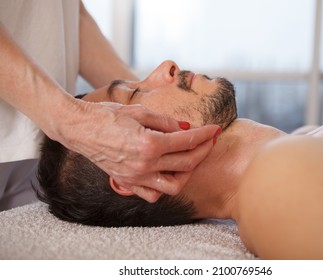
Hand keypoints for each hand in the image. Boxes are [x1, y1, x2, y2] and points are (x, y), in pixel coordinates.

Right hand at [61, 101, 220, 202]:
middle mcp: (145, 165)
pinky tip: (169, 173)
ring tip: (191, 158)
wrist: (80, 128)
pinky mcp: (128, 182)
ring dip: (188, 172)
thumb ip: (167, 122)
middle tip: (209, 140)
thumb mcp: (140, 111)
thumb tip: (187, 128)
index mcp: (149, 144)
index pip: (187, 141)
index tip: (215, 129)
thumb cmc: (107, 116)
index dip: (205, 134)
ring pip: (174, 185)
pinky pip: (153, 194)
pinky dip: (166, 187)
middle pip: (186, 163)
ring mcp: (136, 177)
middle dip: (203, 150)